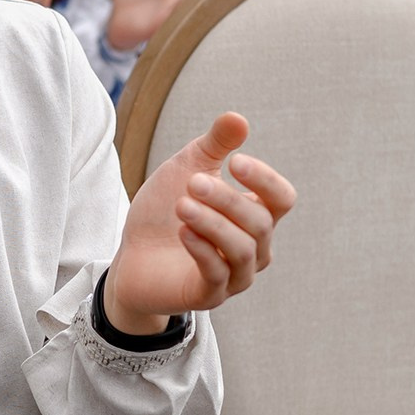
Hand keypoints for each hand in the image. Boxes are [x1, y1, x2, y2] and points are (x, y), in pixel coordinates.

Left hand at [105, 113, 295, 333]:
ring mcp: (235, 276)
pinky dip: (203, 250)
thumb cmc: (166, 210)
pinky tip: (182, 231)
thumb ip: (214, 145)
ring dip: (213, 224)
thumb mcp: (187, 169)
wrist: (131, 254)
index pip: (282, 198)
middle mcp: (255, 248)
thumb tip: (237, 118)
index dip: (265, 180)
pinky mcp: (210, 296)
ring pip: (243, 250)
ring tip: (182, 205)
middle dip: (226, 200)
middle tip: (192, 182)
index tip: (235, 161)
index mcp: (256, 215)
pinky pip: (218, 274)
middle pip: (259, 222)